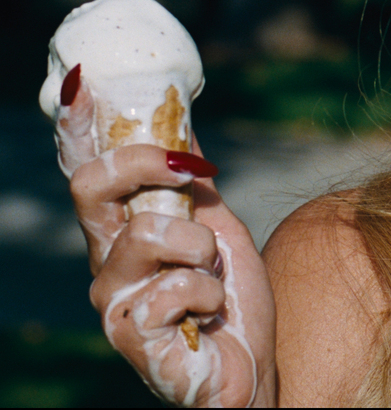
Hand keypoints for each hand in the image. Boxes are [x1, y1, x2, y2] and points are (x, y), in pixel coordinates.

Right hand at [61, 75, 276, 406]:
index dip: (79, 127)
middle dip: (148, 165)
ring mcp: (114, 302)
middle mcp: (104, 263)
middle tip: (192, 174)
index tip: (84, 81)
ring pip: (148, 234)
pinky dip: (210, 293)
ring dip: (202, 249)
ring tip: (212, 276)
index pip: (87, 170)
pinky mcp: (132, 338)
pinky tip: (209, 316)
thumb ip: (189, 182)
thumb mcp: (216, 225)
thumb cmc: (229, 301)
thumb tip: (181, 122)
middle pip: (91, 186)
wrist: (253, 367)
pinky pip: (178, 286)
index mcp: (121, 231)